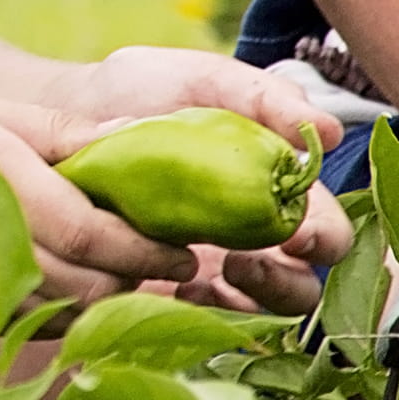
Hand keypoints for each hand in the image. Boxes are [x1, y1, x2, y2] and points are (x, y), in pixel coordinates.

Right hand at [0, 86, 207, 323]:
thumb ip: (60, 134)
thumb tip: (140, 143)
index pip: (101, 239)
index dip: (153, 249)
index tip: (185, 243)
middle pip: (94, 287)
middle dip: (139, 278)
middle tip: (167, 256)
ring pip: (65, 314)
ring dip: (104, 299)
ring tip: (124, 271)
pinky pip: (25, 322)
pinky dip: (59, 309)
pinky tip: (65, 281)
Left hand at [7, 63, 356, 316]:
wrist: (67, 113)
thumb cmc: (144, 92)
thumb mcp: (204, 81)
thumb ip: (264, 97)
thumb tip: (331, 132)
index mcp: (274, 192)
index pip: (327, 231)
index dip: (325, 238)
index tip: (297, 230)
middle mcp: (252, 238)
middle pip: (301, 287)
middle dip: (286, 282)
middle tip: (246, 258)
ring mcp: (211, 269)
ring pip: (256, 313)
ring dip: (243, 301)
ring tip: (208, 271)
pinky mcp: (165, 286)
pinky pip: (195, 318)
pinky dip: (194, 308)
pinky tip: (172, 283)